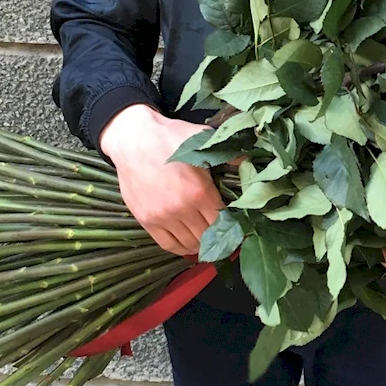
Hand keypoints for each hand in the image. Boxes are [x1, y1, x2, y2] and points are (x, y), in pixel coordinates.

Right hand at [100, 104, 223, 256]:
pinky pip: (167, 245)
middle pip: (207, 236)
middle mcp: (182, 208)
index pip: (223, 222)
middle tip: (225, 235)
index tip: (238, 228)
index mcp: (200, 191)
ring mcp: (162, 217)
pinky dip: (181, 248)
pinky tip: (188, 243)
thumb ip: (230, 154)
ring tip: (208, 239)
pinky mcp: (146, 221)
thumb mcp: (204, 139)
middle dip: (218, 237)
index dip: (233, 226)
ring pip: (189, 244)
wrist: (134, 138)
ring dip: (201, 244)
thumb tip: (252, 163)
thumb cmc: (171, 137)